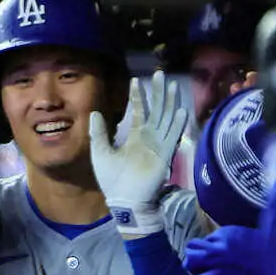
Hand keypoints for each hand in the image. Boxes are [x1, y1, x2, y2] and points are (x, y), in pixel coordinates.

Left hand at [89, 69, 188, 237]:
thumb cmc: (113, 180)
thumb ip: (99, 133)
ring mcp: (159, 145)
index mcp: (136, 137)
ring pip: (166, 118)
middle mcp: (150, 138)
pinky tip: (180, 109)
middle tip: (159, 73)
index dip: (138, 96)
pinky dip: (177, 123)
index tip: (136, 80)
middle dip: (158, 92)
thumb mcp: (101, 152)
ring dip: (169, 102)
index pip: (139, 111)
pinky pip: (173, 136)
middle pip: (157, 109)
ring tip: (172, 84)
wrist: (125, 200)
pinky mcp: (164, 155)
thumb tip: (95, 113)